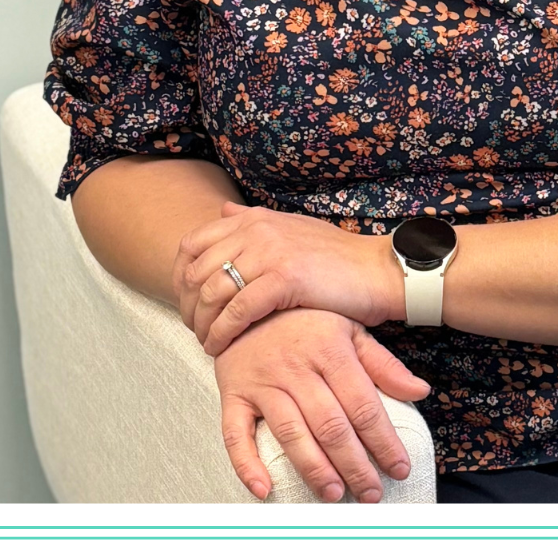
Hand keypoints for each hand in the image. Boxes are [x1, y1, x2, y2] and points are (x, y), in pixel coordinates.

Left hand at [173, 202, 403, 355]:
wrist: (376, 271)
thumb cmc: (335, 258)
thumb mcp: (290, 228)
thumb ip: (253, 222)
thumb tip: (223, 210)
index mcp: (254, 218)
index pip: (193, 244)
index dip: (181, 277)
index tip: (187, 303)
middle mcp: (256, 230)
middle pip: (197, 271)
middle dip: (188, 306)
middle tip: (195, 329)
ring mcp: (269, 252)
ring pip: (212, 293)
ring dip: (202, 324)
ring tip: (207, 343)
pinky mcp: (283, 278)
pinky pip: (236, 311)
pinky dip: (222, 333)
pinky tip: (221, 347)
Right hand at [215, 307, 430, 502]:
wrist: (247, 299)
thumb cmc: (305, 320)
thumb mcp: (349, 329)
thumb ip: (383, 364)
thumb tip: (420, 391)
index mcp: (330, 350)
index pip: (363, 404)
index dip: (383, 441)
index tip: (399, 468)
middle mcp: (297, 367)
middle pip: (330, 424)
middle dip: (354, 464)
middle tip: (371, 493)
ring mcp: (263, 382)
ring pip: (291, 433)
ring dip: (314, 468)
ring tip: (335, 494)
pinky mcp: (234, 395)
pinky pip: (235, 434)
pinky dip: (247, 465)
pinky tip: (263, 490)